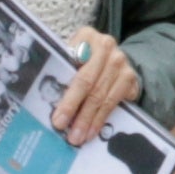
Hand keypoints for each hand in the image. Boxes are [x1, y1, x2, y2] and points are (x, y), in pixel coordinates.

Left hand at [51, 25, 139, 145]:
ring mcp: (121, 62)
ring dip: (88, 120)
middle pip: (88, 83)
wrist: (114, 59)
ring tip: (77, 137)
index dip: (66, 94)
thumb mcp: (72, 56)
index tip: (57, 115)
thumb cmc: (84, 59)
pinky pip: (114, 102)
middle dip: (74, 108)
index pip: (74, 67)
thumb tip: (43, 98)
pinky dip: (101, 119)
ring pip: (101, 96)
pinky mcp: (131, 78)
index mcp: (87, 36)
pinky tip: (92, 131)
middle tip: (62, 127)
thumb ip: (62, 69)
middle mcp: (106, 46)